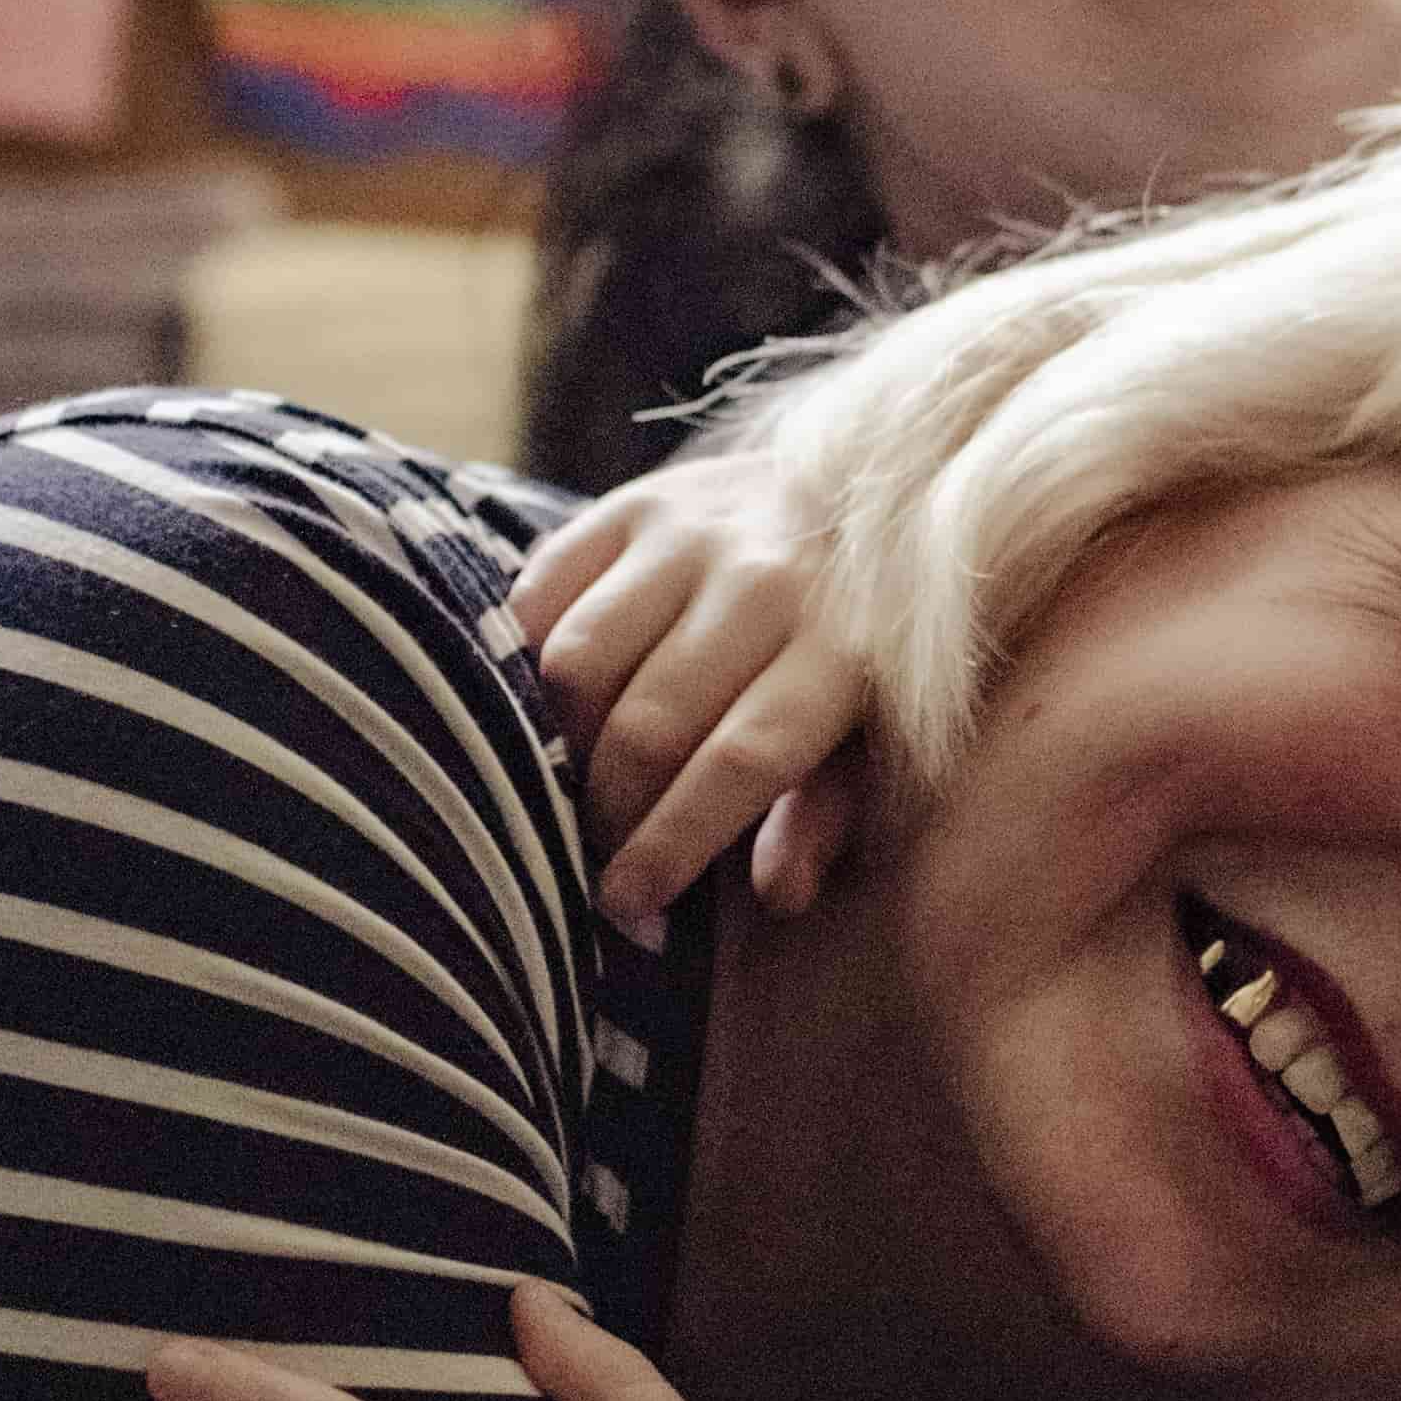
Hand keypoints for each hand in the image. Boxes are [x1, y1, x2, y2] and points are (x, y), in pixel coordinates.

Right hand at [510, 461, 873, 930]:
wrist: (863, 495)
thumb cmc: (861, 648)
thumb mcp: (875, 735)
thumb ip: (825, 813)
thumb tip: (778, 894)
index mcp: (845, 648)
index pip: (741, 760)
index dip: (672, 844)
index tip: (631, 906)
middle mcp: (767, 579)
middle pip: (647, 723)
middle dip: (608, 815)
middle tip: (595, 860)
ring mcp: (694, 531)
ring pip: (577, 662)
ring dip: (558, 743)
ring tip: (570, 783)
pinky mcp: (634, 503)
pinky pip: (539, 595)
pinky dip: (526, 660)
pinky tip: (549, 704)